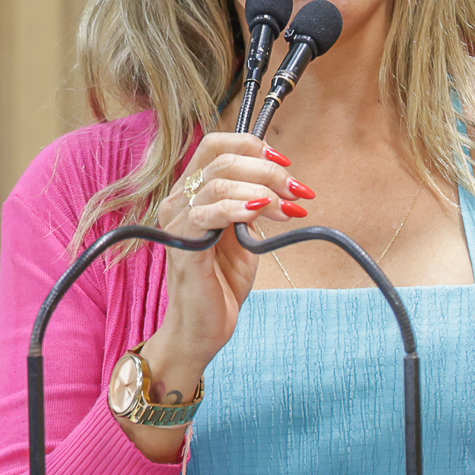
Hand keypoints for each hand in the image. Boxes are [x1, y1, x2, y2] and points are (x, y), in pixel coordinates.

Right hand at [122, 133, 312, 460]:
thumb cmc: (222, 283)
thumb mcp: (244, 235)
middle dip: (267, 170)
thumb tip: (281, 182)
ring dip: (261, 190)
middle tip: (296, 190)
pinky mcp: (184, 246)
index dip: (251, 144)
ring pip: (218, 183)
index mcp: (192, 193)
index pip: (215, 146)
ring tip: (286, 210)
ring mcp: (177, 223)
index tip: (285, 162)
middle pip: (222, 160)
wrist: (204, 329)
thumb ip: (253, 205)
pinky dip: (239, 207)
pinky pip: (208, 213)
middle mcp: (178, 201)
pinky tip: (260, 213)